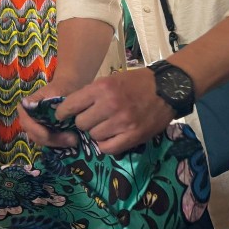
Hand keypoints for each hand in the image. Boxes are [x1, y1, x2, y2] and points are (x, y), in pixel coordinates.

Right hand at [18, 83, 78, 147]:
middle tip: (70, 139)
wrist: (70, 87)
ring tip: (74, 140)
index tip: (47, 134)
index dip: (34, 129)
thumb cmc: (63, 86)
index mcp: (27, 105)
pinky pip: (49, 141)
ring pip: (42, 140)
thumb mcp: (60, 89)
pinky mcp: (47, 132)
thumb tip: (55, 115)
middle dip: (50, 139)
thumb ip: (55, 101)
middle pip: (34, 134)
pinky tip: (72, 140)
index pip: (26, 121)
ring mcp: (37, 126)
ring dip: (57, 143)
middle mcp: (29, 117)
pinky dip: (59, 143)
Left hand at [54, 67, 175, 154]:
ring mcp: (122, 122)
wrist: (166, 89)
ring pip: (94, 136)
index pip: (71, 105)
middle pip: (81, 123)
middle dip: (84, 122)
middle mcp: (109, 105)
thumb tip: (71, 108)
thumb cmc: (136, 83)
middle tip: (92, 119)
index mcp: (102, 88)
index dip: (63, 112)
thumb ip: (92, 93)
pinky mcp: (133, 136)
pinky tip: (112, 137)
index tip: (61, 116)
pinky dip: (107, 145)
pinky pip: (108, 148)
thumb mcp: (110, 80)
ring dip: (97, 133)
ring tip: (106, 126)